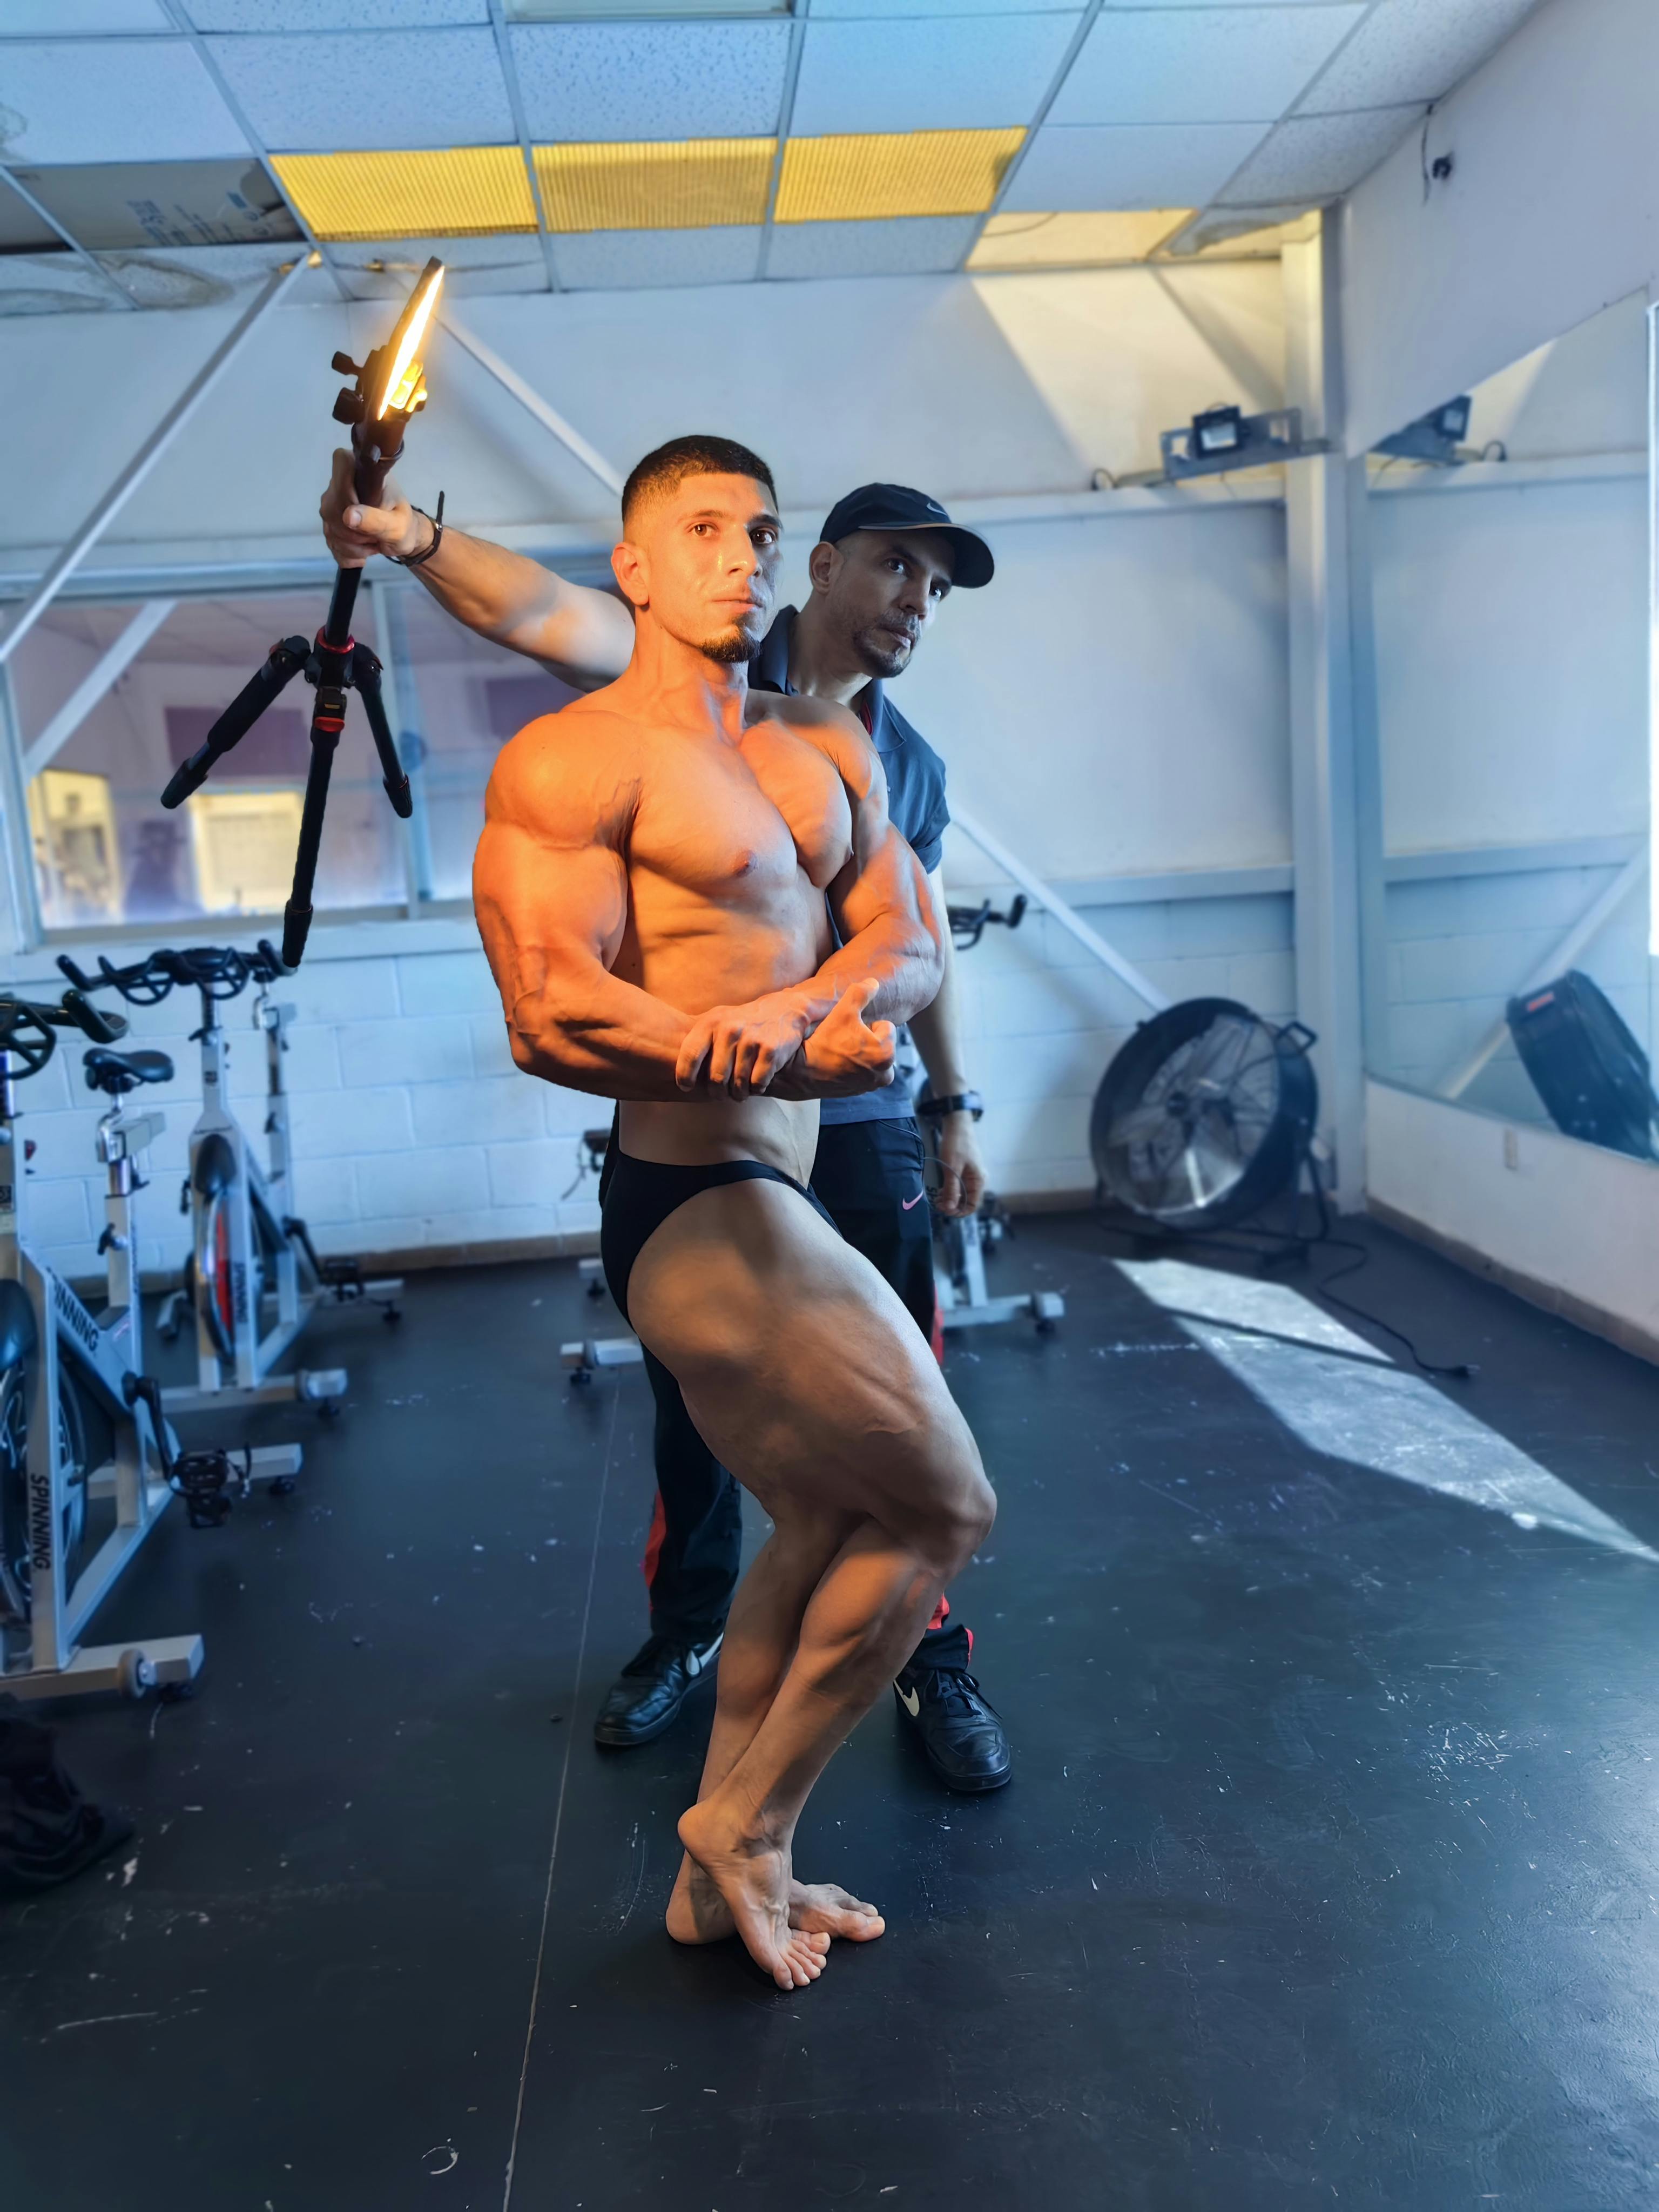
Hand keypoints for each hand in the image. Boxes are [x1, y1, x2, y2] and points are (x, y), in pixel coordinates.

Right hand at [319, 446, 425, 568]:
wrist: (399, 536)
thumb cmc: (403, 523)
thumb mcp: (398, 525)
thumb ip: (376, 520)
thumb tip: (348, 516)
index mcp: (364, 471)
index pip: (341, 462)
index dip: (346, 492)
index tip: (363, 511)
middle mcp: (342, 482)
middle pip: (331, 507)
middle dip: (353, 532)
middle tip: (375, 536)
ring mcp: (333, 501)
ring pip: (330, 528)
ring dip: (353, 546)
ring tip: (372, 542)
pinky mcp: (330, 520)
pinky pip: (330, 541)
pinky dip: (347, 553)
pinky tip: (362, 551)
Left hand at [675, 987, 814, 1098]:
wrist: (784, 1010)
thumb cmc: (743, 1022)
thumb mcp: (717, 1021)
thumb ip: (697, 1040)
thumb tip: (669, 1067)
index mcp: (711, 1023)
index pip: (690, 1055)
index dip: (685, 1076)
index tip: (686, 1088)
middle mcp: (730, 1029)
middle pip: (717, 1078)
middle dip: (718, 1092)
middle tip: (721, 1094)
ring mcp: (752, 1039)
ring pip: (738, 1084)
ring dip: (739, 1093)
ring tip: (740, 1090)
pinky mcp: (771, 1050)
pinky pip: (758, 1083)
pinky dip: (757, 1088)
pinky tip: (758, 1081)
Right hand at [768, 980, 895, 1099]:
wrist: (800, 1072)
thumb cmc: (823, 1041)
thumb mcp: (843, 1011)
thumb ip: (861, 993)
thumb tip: (874, 982)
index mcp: (887, 1053)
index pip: (885, 1026)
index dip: (865, 1023)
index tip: (848, 1030)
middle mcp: (885, 1074)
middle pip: (880, 1042)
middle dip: (866, 1039)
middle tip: (843, 1040)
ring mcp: (871, 1085)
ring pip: (871, 1056)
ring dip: (860, 1052)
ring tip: (839, 1051)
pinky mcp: (858, 1092)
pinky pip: (860, 1070)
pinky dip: (852, 1066)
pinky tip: (836, 1062)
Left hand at [930, 1108, 986, 1218]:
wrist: (957, 1124)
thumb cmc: (956, 1144)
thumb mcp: (951, 1168)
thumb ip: (951, 1189)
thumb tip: (950, 1208)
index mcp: (979, 1181)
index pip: (972, 1205)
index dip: (959, 1211)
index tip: (945, 1211)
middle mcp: (977, 1180)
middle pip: (967, 1200)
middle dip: (953, 1205)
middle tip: (937, 1204)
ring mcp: (971, 1175)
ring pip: (962, 1193)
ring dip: (950, 1198)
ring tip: (937, 1198)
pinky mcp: (965, 1170)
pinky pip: (959, 1185)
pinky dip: (950, 1189)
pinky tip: (940, 1189)